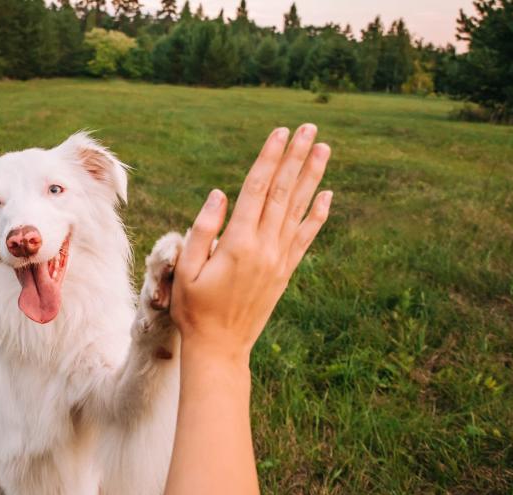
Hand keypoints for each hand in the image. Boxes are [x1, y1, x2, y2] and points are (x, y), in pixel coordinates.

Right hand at [171, 124, 332, 359]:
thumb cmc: (193, 308)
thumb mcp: (185, 269)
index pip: (256, 189)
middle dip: (296, 157)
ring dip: (311, 177)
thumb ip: (202, 230)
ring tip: (323, 149)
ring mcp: (279, 259)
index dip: (269, 158)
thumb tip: (220, 194)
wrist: (220, 347)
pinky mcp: (285, 271)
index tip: (280, 132)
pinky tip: (327, 195)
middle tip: (309, 128)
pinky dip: (317, 215)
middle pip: (282, 192)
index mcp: (238, 243)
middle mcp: (264, 247)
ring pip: (298, 209)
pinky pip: (305, 237)